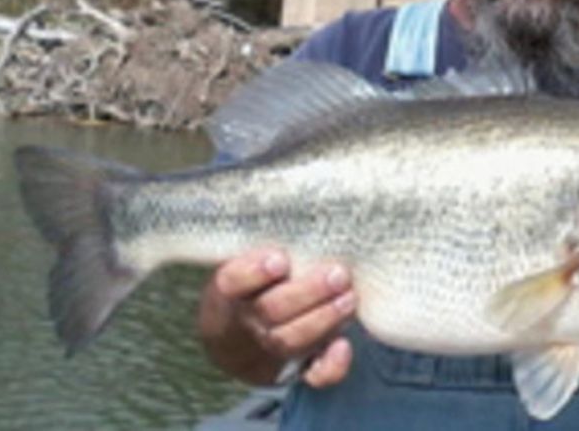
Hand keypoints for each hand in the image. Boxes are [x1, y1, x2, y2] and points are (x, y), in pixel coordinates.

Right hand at [199, 247, 356, 387]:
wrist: (238, 337)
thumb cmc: (254, 282)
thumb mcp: (246, 258)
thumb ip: (267, 237)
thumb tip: (297, 203)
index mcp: (229, 291)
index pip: (232, 282)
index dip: (254, 272)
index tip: (280, 259)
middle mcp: (246, 322)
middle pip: (270, 312)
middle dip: (306, 294)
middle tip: (337, 274)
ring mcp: (269, 349)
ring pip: (291, 341)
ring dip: (324, 320)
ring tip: (349, 297)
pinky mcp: (296, 368)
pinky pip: (312, 375)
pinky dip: (330, 366)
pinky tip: (344, 346)